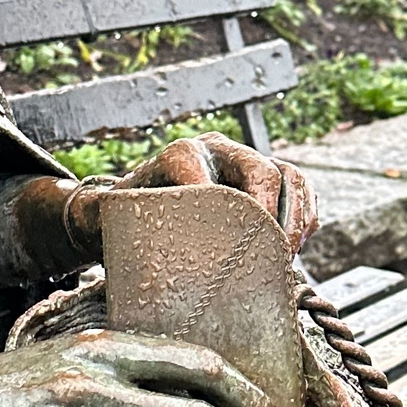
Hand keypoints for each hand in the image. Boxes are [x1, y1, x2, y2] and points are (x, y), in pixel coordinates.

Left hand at [61, 133, 315, 261]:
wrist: (132, 217)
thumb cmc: (118, 220)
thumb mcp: (104, 217)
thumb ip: (100, 213)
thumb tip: (109, 219)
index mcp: (178, 154)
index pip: (205, 165)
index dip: (222, 203)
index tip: (230, 247)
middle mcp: (215, 149)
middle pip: (259, 167)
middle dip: (271, 214)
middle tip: (273, 257)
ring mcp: (243, 162)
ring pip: (288, 174)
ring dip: (295, 216)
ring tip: (288, 256)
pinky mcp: (265, 180)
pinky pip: (300, 187)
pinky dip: (305, 215)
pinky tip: (296, 245)